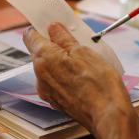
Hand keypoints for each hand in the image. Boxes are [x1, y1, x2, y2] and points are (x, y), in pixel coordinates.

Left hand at [23, 23, 138, 138]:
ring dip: (61, 61)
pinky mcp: (56, 101)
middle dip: (54, 44)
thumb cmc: (99, 84)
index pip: (30, 35)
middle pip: (40, 52)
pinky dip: (65, 76)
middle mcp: (40, 75)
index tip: (52, 24)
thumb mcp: (84, 51)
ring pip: (49, 68)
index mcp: (44, 58)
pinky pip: (56, 82)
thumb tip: (53, 28)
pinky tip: (83, 76)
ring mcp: (47, 91)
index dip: (40, 27)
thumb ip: (64, 38)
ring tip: (83, 60)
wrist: (108, 114)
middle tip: (74, 40)